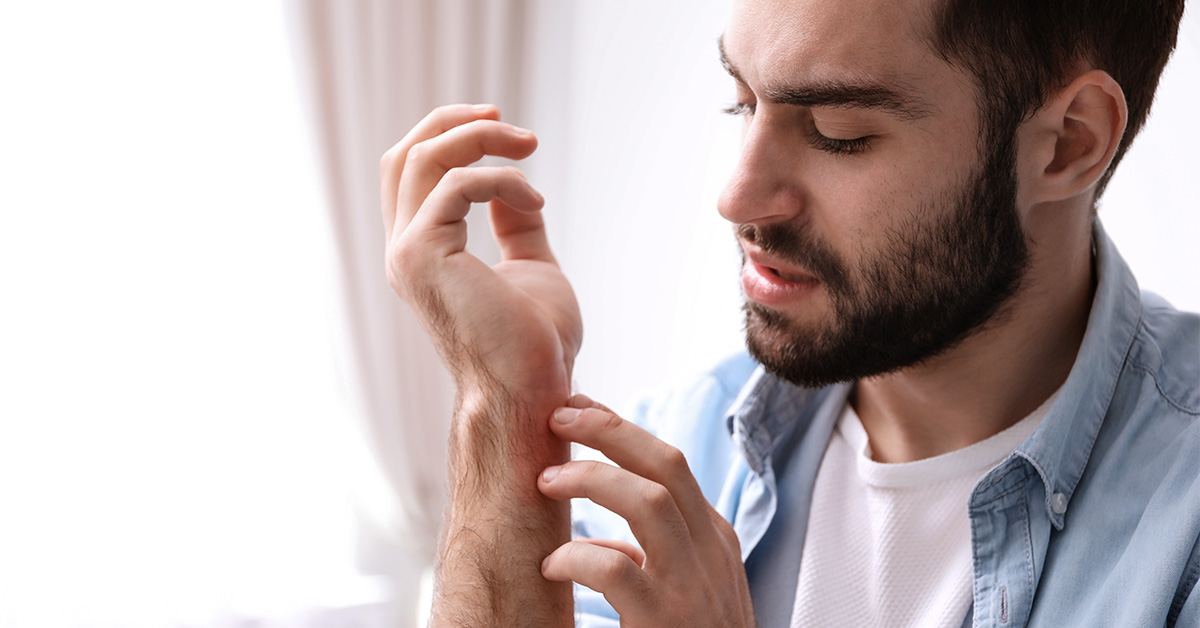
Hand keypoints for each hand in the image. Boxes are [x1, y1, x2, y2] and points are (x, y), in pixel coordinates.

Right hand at [381, 104, 581, 400]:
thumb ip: (518, 224)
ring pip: (423, 158)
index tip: (504, 131)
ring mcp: (406, 253)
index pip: (411, 173)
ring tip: (529, 146)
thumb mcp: (532, 266)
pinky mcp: (422, 255)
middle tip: (512, 126)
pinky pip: (457, 184)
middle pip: (404, 155)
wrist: (531, 390)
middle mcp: (403, 250)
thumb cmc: (536, 344)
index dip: (449, 137)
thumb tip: (517, 186)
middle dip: (455, 123)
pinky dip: (501, 180)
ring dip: (480, 139)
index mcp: (421, 252)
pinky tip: (536, 201)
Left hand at [538, 396, 756, 626]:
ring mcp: (693, 588)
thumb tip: (602, 535)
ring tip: (546, 483)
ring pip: (648, 501)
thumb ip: (650, 560)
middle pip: (665, 463)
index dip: (620, 429)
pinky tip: (552, 565)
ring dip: (591, 480)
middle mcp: (710, 553)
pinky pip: (617, 569)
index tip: (577, 409)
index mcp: (713, 539)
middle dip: (608, 430)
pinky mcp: (667, 623)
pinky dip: (578, 556)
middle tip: (557, 418)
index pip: (670, 462)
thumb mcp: (685, 592)